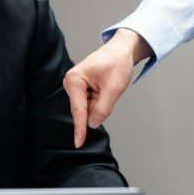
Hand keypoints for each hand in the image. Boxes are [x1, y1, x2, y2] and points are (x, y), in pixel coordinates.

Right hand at [64, 28, 152, 146]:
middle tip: (109, 88)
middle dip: (98, 106)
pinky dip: (100, 100)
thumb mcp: (114, 87)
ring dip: (101, 103)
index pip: (78, 110)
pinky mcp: (81, 89)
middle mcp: (71, 83)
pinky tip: (105, 88)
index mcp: (74, 80)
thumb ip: (103, 108)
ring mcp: (76, 86)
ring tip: (108, 85)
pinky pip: (91, 104)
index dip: (80, 128)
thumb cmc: (117, 63)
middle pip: (84, 109)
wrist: (121, 50)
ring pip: (88, 108)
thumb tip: (92, 124)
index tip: (78, 143)